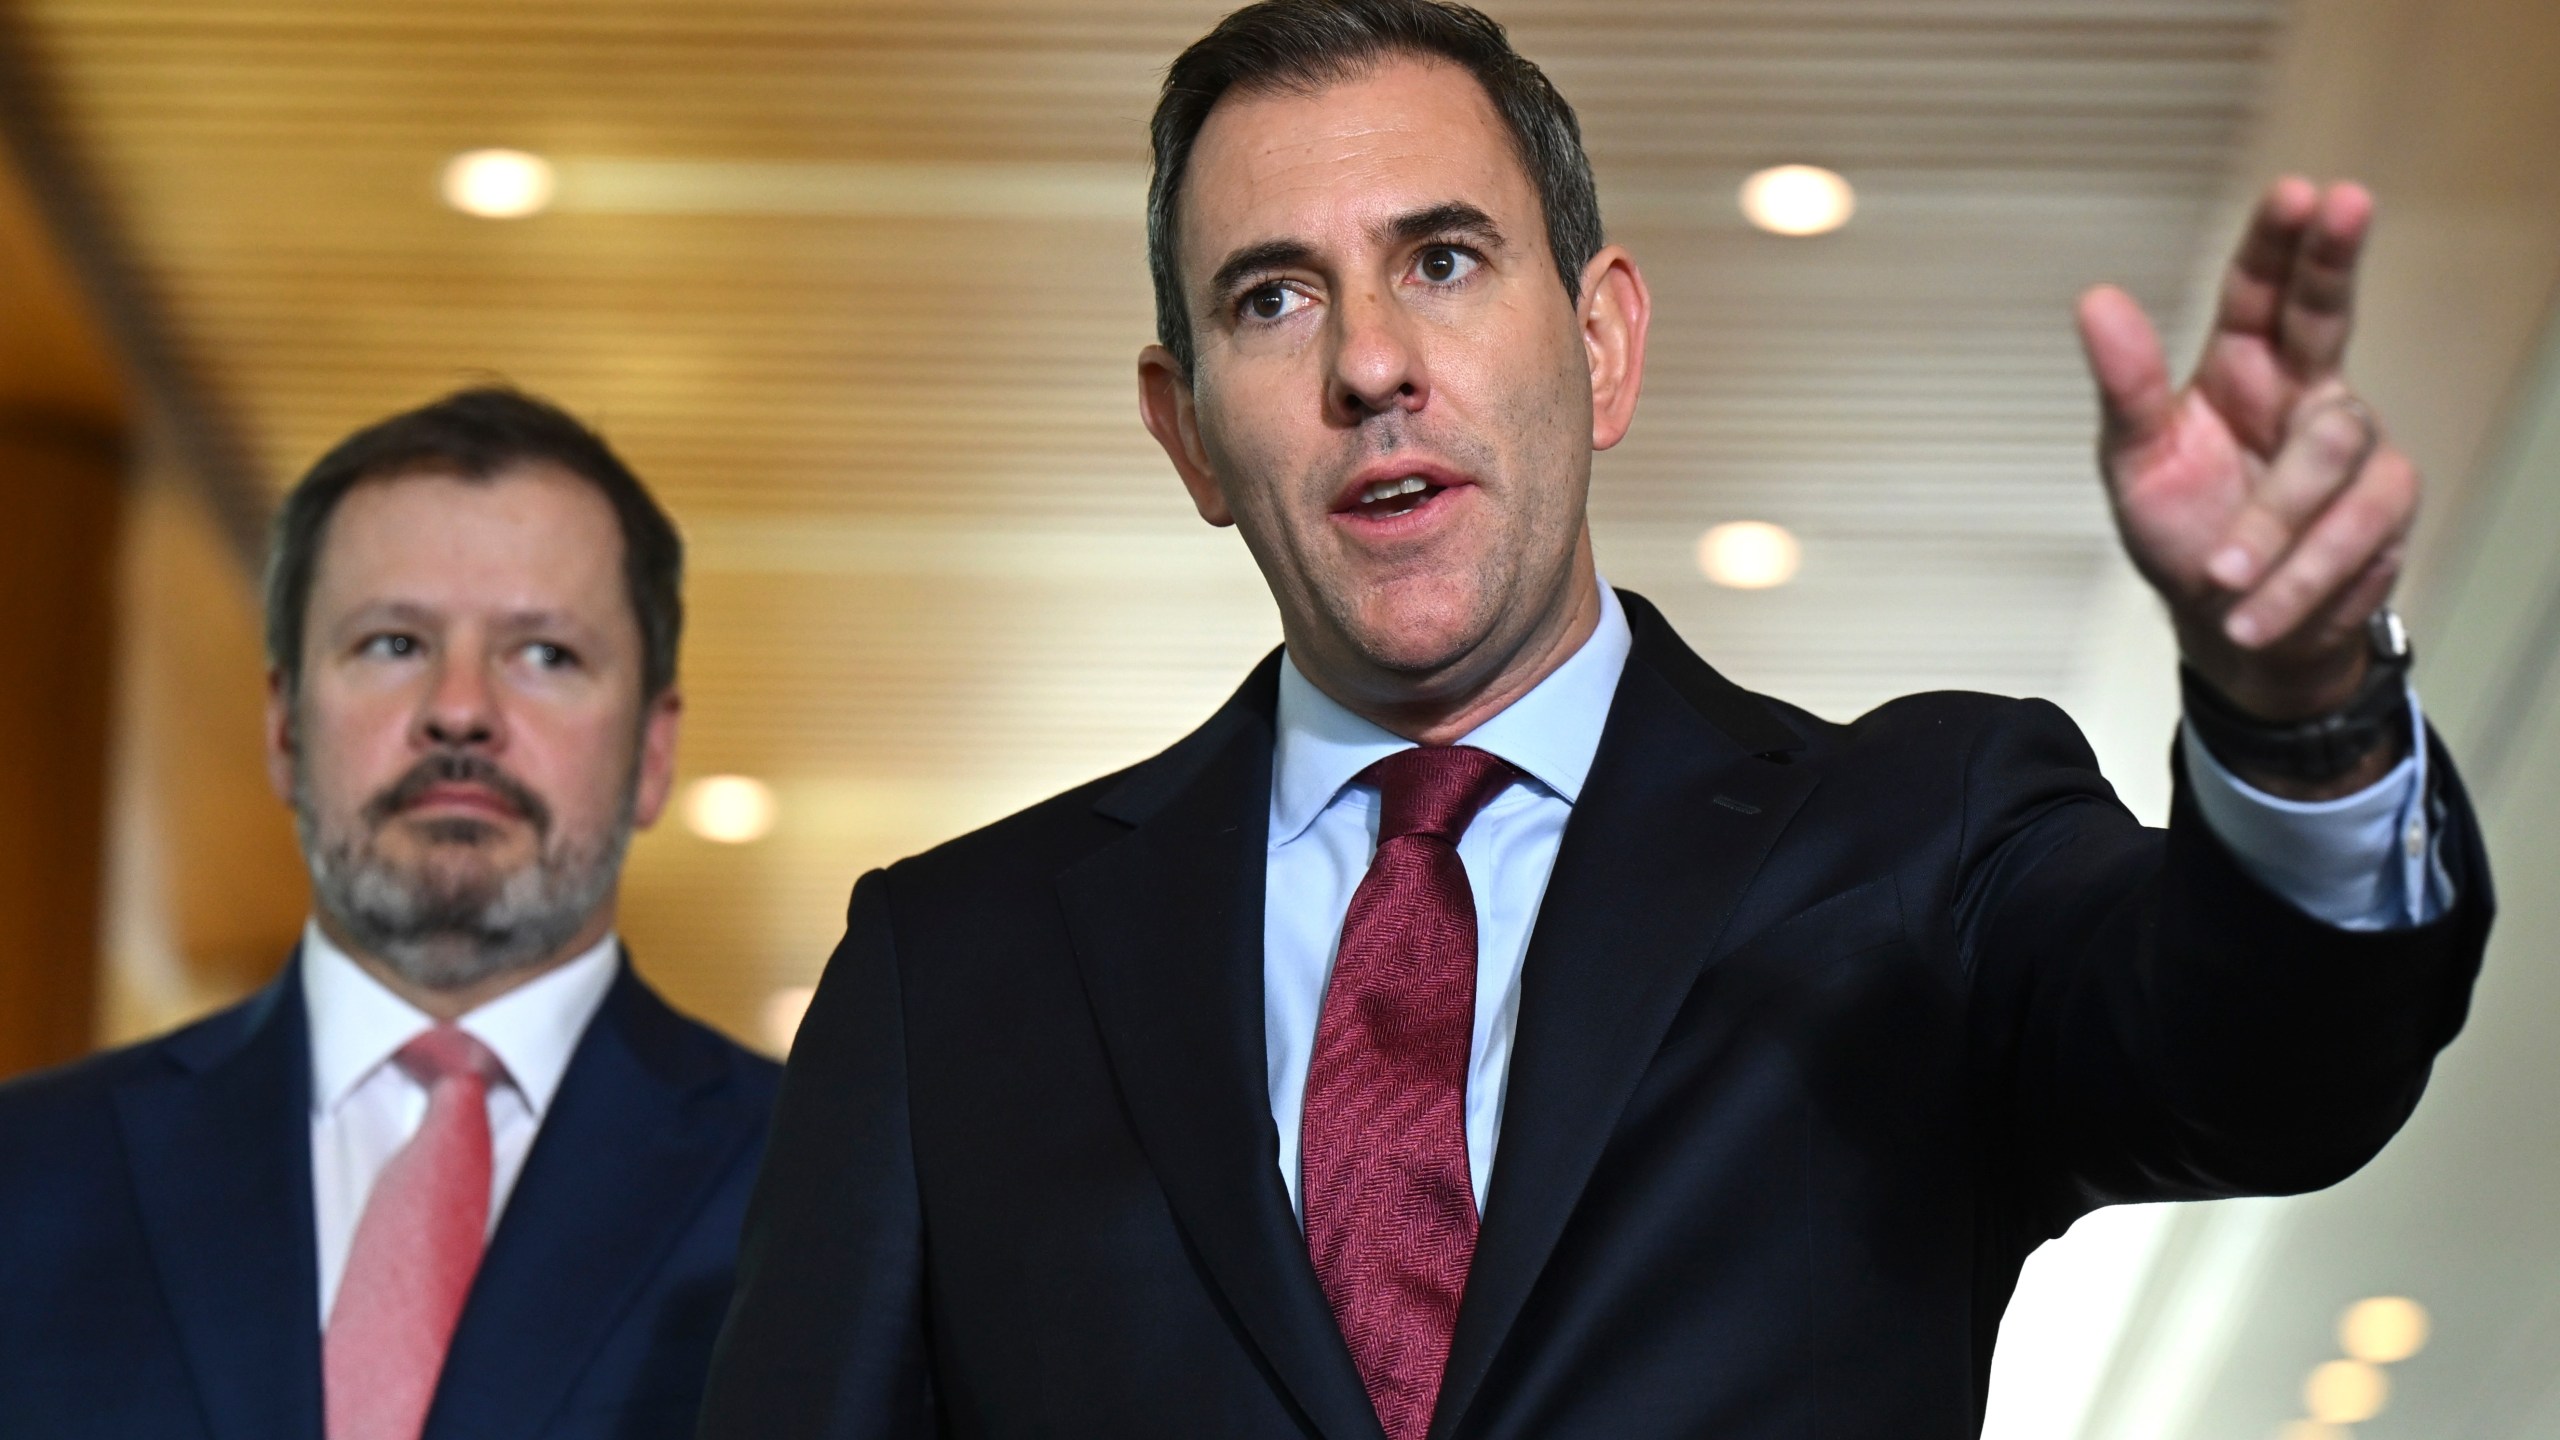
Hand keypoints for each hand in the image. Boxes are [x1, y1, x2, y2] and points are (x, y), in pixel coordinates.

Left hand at [2076, 178, 2417, 725]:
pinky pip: (2356, 526)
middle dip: (2335, 257)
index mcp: (2240, 367)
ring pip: (2330, 451)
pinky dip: (2298, 576)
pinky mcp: (2385, 503)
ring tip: (2220, 577)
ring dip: (2270, 526)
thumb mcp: (2134, 464)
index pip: (2262, 289)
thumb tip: (2096, 299)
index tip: (2297, 191)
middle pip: (2328, 309)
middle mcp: (2303, 388)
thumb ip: (2124, 387)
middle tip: (2346, 201)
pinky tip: (2256, 609)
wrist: (2233, 627)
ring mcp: (2354, 444)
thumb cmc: (2184, 531)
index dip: (2280, 240)